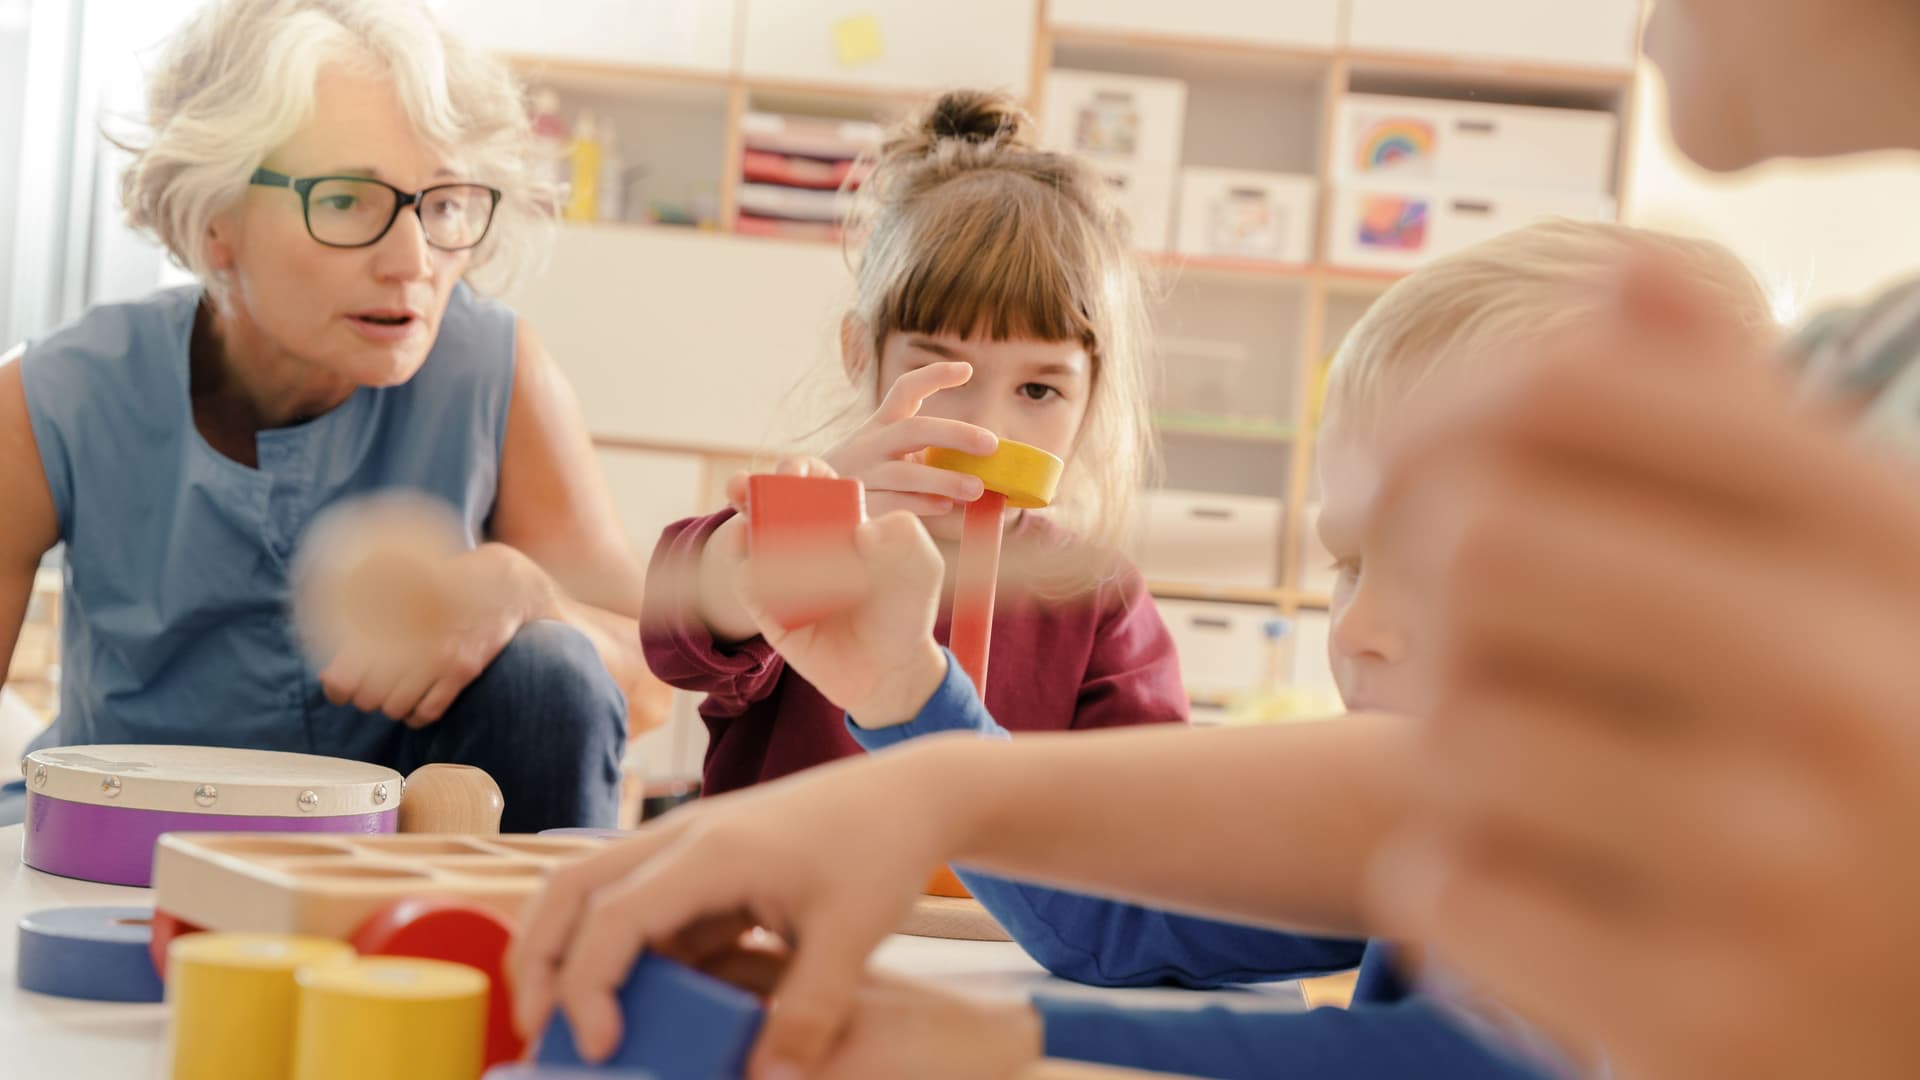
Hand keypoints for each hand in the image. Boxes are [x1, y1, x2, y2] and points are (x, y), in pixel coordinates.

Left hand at [296, 496, 545, 725]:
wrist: (502, 584)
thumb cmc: (444, 586)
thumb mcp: (398, 590)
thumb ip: (361, 623)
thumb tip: (330, 674)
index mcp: (384, 618)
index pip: (343, 675)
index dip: (338, 688)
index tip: (343, 687)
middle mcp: (408, 639)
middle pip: (368, 697)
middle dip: (368, 697)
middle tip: (376, 688)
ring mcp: (438, 656)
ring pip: (396, 707)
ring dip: (394, 706)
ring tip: (400, 693)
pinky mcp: (464, 669)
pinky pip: (428, 712)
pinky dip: (418, 715)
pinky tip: (419, 703)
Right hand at [507, 735, 985, 1077]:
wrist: (911, 794)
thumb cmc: (881, 850)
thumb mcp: (853, 937)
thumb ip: (808, 1014)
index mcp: (712, 852)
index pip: (613, 916)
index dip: (589, 986)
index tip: (600, 1048)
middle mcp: (683, 839)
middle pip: (570, 889)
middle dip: (539, 959)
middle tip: (536, 1032)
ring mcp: (688, 846)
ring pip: (594, 892)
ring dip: (568, 950)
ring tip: (565, 1022)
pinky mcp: (703, 863)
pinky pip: (640, 906)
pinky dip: (620, 951)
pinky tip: (635, 1003)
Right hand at [724, 457, 948, 725]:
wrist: (892, 669)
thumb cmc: (906, 610)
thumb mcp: (922, 567)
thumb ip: (907, 536)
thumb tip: (863, 529)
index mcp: (839, 519)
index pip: (811, 482)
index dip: (799, 469)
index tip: (797, 472)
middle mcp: (805, 541)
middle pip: (768, 503)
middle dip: (751, 488)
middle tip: (745, 486)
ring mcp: (783, 574)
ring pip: (750, 541)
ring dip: (741, 527)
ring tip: (746, 526)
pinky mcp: (769, 610)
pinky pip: (748, 585)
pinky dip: (748, 573)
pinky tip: (756, 567)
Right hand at [823, 361, 998, 519]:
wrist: (812, 506)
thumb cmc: (867, 477)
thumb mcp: (888, 454)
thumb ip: (927, 453)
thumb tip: (982, 463)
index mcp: (880, 425)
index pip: (905, 390)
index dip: (934, 376)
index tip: (967, 369)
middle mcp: (869, 444)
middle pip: (914, 430)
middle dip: (955, 434)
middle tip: (991, 443)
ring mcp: (862, 474)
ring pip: (905, 473)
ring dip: (944, 479)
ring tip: (976, 488)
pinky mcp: (859, 505)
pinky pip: (893, 504)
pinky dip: (922, 504)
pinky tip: (944, 506)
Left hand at [1365, 255, 1919, 1078]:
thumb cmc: (1878, 768)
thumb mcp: (1860, 585)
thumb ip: (1740, 433)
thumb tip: (1627, 269)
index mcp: (1887, 552)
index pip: (1577, 391)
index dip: (1428, 416)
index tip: (1376, 480)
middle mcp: (1854, 697)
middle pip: (1483, 545)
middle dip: (1427, 592)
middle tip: (1445, 639)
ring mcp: (1783, 879)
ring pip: (1450, 729)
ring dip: (1455, 760)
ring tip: (1547, 797)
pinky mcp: (1703, 1028)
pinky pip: (1447, 894)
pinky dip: (1466, 894)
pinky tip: (1560, 912)